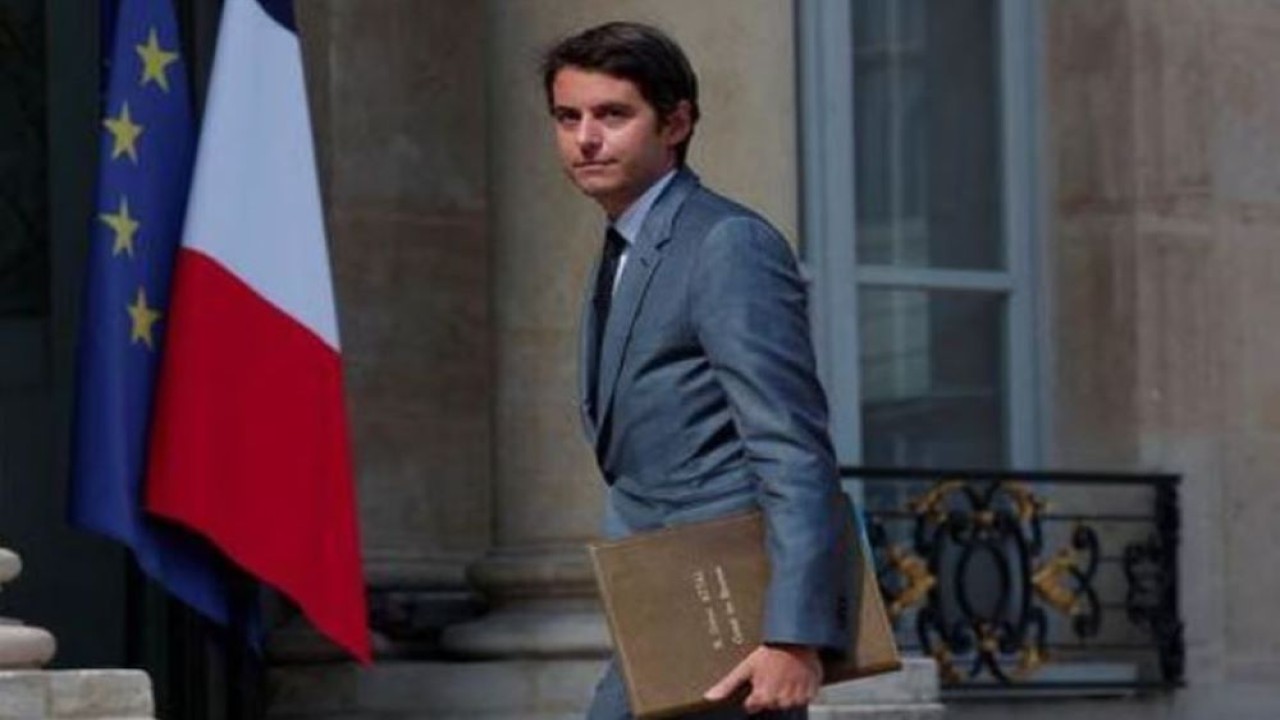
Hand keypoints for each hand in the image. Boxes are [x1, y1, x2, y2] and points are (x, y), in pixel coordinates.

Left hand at [704, 644, 822, 713]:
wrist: (797, 639)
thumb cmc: (770, 651)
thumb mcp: (746, 666)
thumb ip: (728, 685)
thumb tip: (709, 697)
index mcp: (763, 697)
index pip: (752, 706)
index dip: (753, 693)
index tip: (757, 680)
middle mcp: (780, 701)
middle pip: (770, 704)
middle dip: (769, 691)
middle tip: (771, 673)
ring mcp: (797, 698)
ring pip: (787, 702)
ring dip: (785, 691)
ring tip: (783, 673)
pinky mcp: (811, 693)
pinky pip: (803, 697)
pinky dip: (800, 689)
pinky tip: (795, 676)